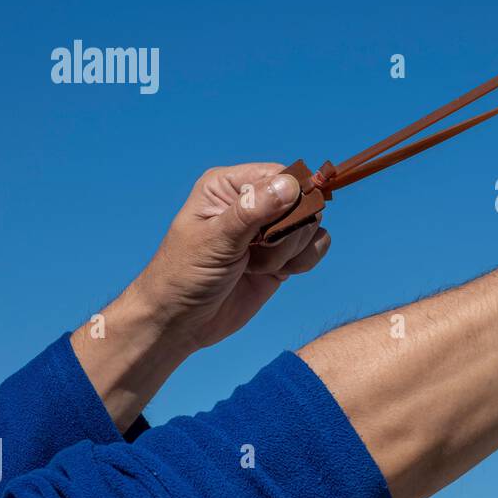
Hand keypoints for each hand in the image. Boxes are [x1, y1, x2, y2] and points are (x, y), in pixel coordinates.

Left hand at [72, 163, 329, 431]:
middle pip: (301, 200)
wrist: (182, 321)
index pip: (279, 176)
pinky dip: (304, 261)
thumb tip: (290, 185)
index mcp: (228, 187)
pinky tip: (278, 273)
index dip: (289, 198)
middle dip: (288, 230)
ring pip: (311, 225)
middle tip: (257, 249)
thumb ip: (252, 211)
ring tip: (257, 265)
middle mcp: (252, 203)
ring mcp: (270, 230)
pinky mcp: (283, 255)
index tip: (276, 225)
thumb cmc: (185, 275)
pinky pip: (315, 246)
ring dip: (291, 250)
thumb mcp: (216, 240)